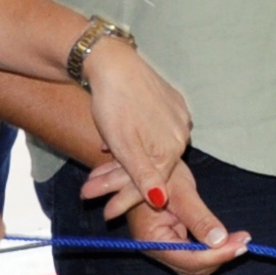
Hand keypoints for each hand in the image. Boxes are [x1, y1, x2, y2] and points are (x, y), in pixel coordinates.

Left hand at [78, 35, 194, 212]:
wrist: (112, 62)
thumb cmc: (115, 104)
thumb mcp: (124, 146)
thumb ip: (143, 174)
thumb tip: (161, 200)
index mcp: (171, 148)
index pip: (153, 183)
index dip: (128, 199)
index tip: (108, 212)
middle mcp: (181, 134)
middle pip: (152, 166)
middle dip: (122, 179)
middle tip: (94, 187)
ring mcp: (178, 116)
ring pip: (152, 148)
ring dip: (127, 157)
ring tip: (104, 155)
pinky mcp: (171, 101)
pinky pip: (155, 129)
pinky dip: (135, 138)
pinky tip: (118, 136)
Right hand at [78, 161, 247, 274]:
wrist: (146, 166)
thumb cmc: (159, 172)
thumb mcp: (181, 191)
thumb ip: (199, 218)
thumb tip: (220, 241)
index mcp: (151, 239)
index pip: (189, 259)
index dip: (218, 255)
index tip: (242, 245)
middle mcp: (154, 250)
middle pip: (192, 269)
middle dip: (219, 257)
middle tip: (244, 240)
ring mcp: (161, 249)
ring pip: (194, 268)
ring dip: (217, 257)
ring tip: (238, 239)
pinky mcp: (169, 244)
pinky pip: (193, 258)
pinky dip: (211, 252)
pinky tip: (226, 239)